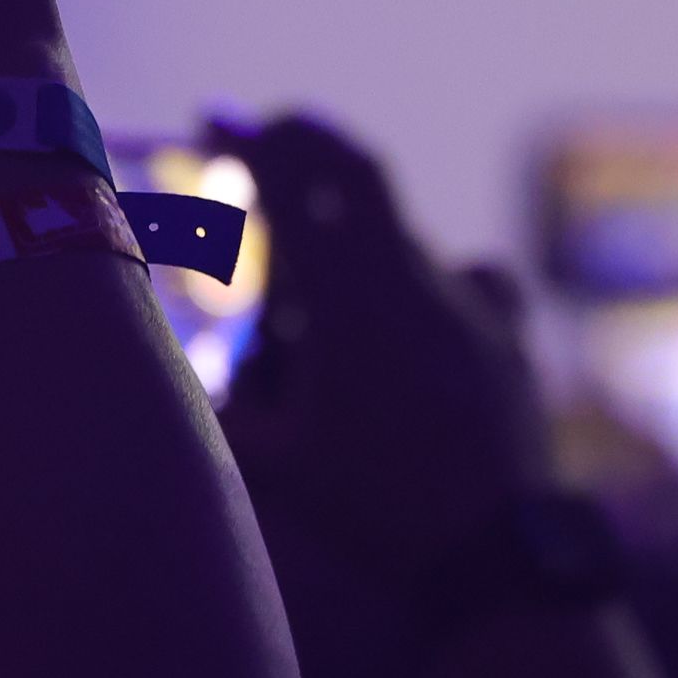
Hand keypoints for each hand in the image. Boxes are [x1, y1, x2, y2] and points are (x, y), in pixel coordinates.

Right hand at [214, 111, 550, 621]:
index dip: (250, 142)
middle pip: (356, 171)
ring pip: (401, 233)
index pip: (295, 182)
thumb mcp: (272, 463)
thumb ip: (217, 407)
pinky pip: (471, 278)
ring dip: (353, 229)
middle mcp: (414, 280)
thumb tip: (167, 372)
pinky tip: (422, 307)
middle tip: (262, 139)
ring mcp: (472, 302)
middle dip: (304, 144)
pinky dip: (429, 278)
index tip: (213, 121)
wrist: (497, 556)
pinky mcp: (510, 335)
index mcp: (351, 297)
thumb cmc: (373, 510)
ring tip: (320, 277)